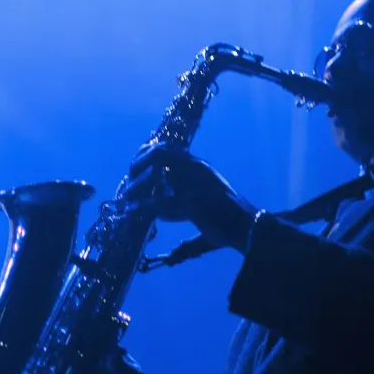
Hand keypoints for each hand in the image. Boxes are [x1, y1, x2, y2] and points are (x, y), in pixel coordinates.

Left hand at [126, 145, 259, 252]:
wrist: (247, 226)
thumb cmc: (224, 212)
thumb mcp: (202, 193)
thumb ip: (182, 188)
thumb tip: (158, 196)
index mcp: (198, 165)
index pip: (166, 147)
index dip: (145, 154)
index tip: (134, 167)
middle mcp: (195, 169)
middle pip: (158, 154)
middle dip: (138, 165)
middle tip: (129, 183)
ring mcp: (194, 184)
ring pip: (156, 176)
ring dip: (137, 187)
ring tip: (127, 198)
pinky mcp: (192, 204)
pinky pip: (160, 203)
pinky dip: (143, 207)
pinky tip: (132, 211)